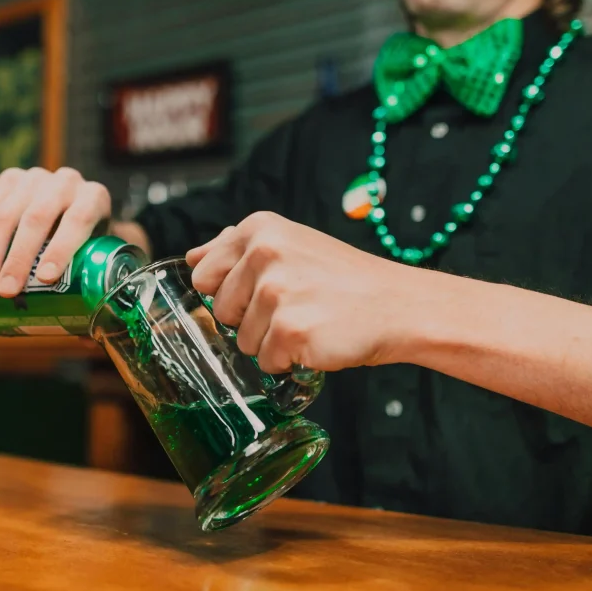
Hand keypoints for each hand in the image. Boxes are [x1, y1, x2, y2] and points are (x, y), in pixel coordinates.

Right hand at [0, 167, 110, 298]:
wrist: (78, 208)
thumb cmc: (93, 247)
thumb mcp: (106, 261)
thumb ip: (101, 295)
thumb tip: (83, 339)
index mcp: (95, 198)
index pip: (78, 219)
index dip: (61, 248)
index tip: (45, 279)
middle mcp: (66, 182)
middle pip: (37, 218)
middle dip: (18, 258)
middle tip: (6, 292)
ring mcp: (34, 178)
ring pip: (5, 215)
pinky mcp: (8, 181)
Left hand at [186, 211, 409, 373]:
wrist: (397, 304)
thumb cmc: (343, 279)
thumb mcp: (290, 243)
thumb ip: (236, 247)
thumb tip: (193, 257)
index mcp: (259, 229)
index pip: (203, 275)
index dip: (230, 292)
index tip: (263, 291)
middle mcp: (264, 254)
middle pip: (222, 311)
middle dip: (252, 319)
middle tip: (295, 306)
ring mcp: (276, 293)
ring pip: (242, 341)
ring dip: (273, 341)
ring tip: (310, 320)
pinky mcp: (290, 330)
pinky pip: (266, 362)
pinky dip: (289, 361)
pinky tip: (316, 339)